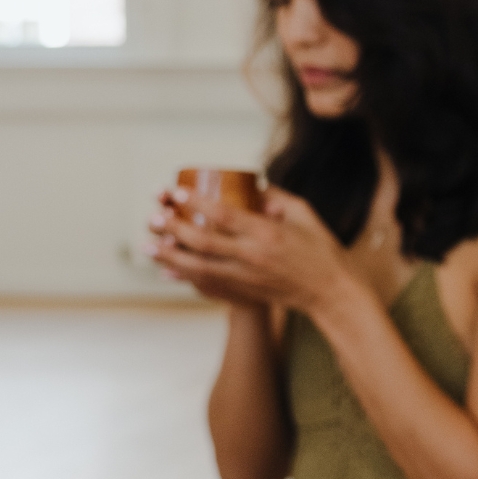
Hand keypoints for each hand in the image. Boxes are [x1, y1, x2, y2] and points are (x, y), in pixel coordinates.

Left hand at [148, 187, 352, 312]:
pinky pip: (206, 283)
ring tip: (147, 244)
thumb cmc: (321, 249)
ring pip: (198, 266)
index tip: (176, 192)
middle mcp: (252, 256)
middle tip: (154, 215)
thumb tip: (252, 187)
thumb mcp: (304, 214)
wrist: (330, 291)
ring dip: (169, 255)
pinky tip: (166, 270)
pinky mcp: (243, 290)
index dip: (196, 203)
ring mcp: (245, 277)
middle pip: (203, 241)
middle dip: (173, 227)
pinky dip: (184, 276)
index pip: (224, 215)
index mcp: (267, 232)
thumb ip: (276, 198)